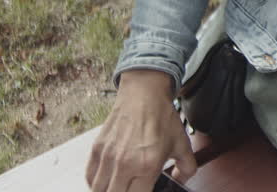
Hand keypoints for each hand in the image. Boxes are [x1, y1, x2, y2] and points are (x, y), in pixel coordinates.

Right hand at [86, 69, 196, 191]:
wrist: (144, 94)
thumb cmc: (161, 117)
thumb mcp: (182, 144)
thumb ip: (187, 167)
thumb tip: (181, 180)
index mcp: (147, 165)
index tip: (145, 190)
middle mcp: (124, 164)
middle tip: (131, 188)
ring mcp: (108, 157)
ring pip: (98, 190)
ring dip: (109, 190)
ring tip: (119, 186)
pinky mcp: (96, 149)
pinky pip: (89, 177)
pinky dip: (96, 183)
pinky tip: (107, 180)